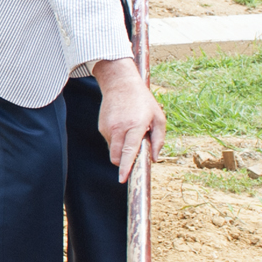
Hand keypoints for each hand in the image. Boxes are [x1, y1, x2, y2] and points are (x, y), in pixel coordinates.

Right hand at [91, 57, 164, 181]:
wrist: (120, 83)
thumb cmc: (142, 100)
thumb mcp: (158, 117)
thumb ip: (159, 139)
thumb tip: (154, 158)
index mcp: (135, 126)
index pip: (128, 151)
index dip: (125, 167)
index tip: (122, 179)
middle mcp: (119, 128)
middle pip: (117, 157)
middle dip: (124, 162)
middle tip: (135, 153)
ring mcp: (108, 128)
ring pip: (113, 151)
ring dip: (122, 150)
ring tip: (130, 132)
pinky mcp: (101, 127)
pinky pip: (110, 142)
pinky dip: (117, 141)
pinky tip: (123, 127)